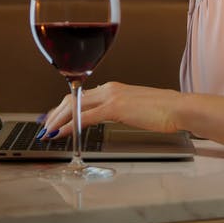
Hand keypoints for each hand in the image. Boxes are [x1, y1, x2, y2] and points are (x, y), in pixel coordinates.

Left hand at [39, 82, 181, 138]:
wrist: (179, 108)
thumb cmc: (163, 111)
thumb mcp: (134, 109)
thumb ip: (118, 111)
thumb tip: (106, 119)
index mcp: (112, 89)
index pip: (79, 97)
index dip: (62, 109)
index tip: (53, 120)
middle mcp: (109, 88)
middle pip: (72, 99)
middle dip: (54, 115)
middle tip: (44, 129)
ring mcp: (111, 96)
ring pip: (75, 106)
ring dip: (58, 120)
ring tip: (48, 133)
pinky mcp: (116, 107)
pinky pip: (86, 117)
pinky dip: (70, 125)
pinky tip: (62, 133)